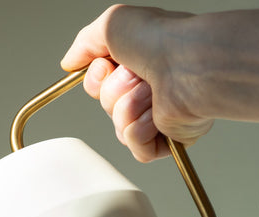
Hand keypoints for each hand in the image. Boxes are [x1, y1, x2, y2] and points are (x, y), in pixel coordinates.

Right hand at [61, 5, 212, 161]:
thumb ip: (85, 42)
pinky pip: (138, 150)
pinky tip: (155, 114)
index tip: (106, 66)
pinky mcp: (170, 138)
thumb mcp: (111, 25)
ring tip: (150, 92)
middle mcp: (150, 86)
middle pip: (108, 105)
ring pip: (121, 128)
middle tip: (137, 76)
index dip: (97, 78)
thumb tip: (70, 62)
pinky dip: (140, 132)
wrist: (188, 65)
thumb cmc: (161, 40)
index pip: (100, 83)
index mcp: (139, 61)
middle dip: (115, 92)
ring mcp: (161, 113)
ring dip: (128, 109)